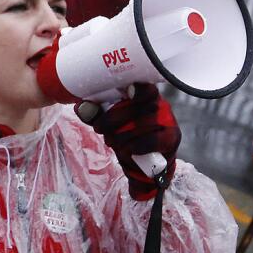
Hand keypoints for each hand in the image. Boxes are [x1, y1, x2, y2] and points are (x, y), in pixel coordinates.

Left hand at [79, 84, 179, 200]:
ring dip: (122, 136)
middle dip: (113, 119)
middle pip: (138, 106)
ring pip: (143, 123)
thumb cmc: (127, 137)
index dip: (138, 88)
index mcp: (144, 95)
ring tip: (112, 142)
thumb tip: (80, 107)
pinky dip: (137, 146)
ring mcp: (168, 120)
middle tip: (99, 129)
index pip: (145, 86)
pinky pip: (153, 140)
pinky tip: (129, 150)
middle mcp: (159, 104)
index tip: (128, 91)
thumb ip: (96, 115)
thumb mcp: (108, 124)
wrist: (145, 166)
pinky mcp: (172, 137)